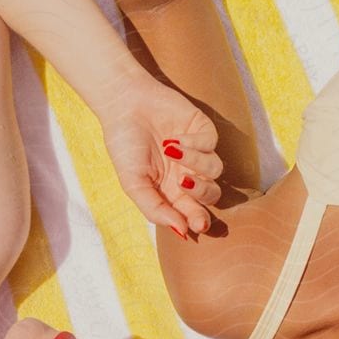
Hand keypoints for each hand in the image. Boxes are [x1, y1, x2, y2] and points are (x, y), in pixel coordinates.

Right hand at [99, 77, 222, 236]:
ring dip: (194, 162)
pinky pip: (211, 144)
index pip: (194, 213)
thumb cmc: (125, 146)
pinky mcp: (202, 130)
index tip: (197, 223)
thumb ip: (156, 210)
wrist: (124, 105)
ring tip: (169, 150)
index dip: (199, 220)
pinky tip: (173, 138)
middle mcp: (188, 175)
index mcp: (172, 193)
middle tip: (185, 184)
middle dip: (202, 193)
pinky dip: (194, 143)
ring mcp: (198, 152)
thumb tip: (183, 233)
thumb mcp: (133, 184)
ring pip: (214, 170)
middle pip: (211, 194)